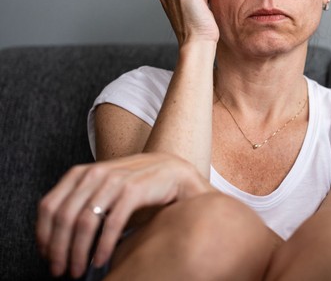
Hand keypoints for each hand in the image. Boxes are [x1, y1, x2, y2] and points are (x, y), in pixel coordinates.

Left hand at [36, 152, 210, 277]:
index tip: (47, 256)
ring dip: (78, 252)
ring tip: (78, 270)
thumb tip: (58, 240)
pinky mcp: (134, 190)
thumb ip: (82, 204)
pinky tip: (101, 260)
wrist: (174, 172)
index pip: (48, 206)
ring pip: (84, 222)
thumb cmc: (138, 186)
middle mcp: (94, 174)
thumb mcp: (104, 190)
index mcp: (81, 173)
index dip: (43, 235)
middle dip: (59, 249)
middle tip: (60, 270)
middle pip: (64, 217)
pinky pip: (111, 223)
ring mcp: (114, 180)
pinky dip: (103, 246)